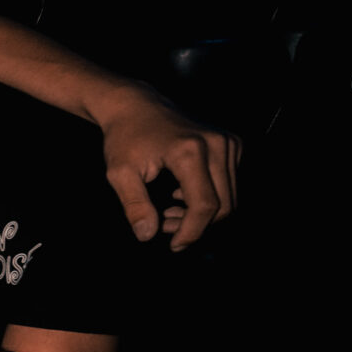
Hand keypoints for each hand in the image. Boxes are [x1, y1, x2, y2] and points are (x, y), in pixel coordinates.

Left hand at [94, 89, 241, 248]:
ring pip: (228, 198)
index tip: (174, 245)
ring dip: (202, 214)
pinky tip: (180, 194)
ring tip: (167, 211)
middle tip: (164, 226)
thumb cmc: (125, 137)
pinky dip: (209, 198)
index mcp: (190, 151)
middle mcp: (215, 144)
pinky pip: (229, 184)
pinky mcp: (232, 144)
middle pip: (223, 205)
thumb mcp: (119, 173)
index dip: (191, 232)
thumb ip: (134, 205)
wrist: (136, 105)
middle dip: (196, 225)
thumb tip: (147, 235)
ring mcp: (227, 142)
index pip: (205, 205)